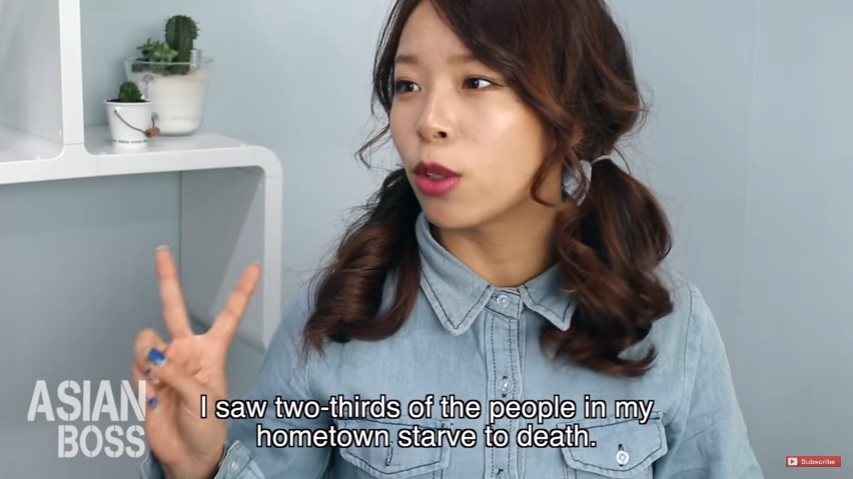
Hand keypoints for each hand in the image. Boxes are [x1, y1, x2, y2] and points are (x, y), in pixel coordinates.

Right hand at [132, 246, 260, 478]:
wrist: (187, 455)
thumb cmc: (207, 427)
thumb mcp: (204, 397)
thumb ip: (177, 373)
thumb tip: (153, 354)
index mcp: (212, 350)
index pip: (229, 314)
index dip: (241, 290)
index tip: (254, 267)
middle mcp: (187, 350)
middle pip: (175, 307)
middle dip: (167, 279)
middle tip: (161, 252)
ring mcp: (163, 361)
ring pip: (148, 338)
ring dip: (150, 354)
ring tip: (160, 380)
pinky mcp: (143, 376)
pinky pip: (136, 362)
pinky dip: (141, 373)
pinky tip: (151, 390)